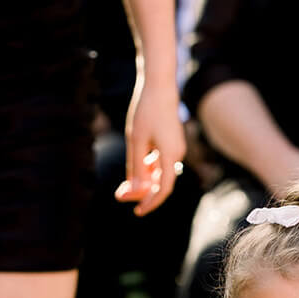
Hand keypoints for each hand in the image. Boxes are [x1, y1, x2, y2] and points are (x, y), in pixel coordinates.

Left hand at [115, 81, 185, 216]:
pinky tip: (139, 165)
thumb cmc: (146, 111)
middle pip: (161, 183)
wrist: (160, 86)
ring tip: (125, 184)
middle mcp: (177, 155)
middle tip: (121, 195)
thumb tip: (135, 191)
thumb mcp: (136, 140)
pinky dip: (149, 168)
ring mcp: (176, 149)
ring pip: (160, 173)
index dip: (150, 203)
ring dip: (144, 180)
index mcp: (170, 155)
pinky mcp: (172, 143)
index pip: (163, 189)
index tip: (137, 211)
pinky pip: (162, 163)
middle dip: (142, 192)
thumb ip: (136, 166)